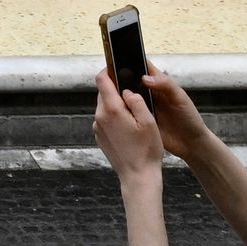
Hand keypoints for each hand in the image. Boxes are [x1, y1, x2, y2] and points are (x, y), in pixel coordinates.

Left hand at [93, 70, 167, 187]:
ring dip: (115, 104)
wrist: (137, 177)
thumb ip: (137, 101)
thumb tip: (127, 91)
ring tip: (133, 113)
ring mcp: (98, 128)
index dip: (109, 70)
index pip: (102, 80)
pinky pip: (105, 120)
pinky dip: (114, 117)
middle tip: (133, 93)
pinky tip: (128, 127)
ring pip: (104, 106)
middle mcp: (100, 117)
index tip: (118, 68)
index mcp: (111, 110)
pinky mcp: (100, 137)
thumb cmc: (146, 150)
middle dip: (116, 89)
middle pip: (103, 93)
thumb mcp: (148, 121)